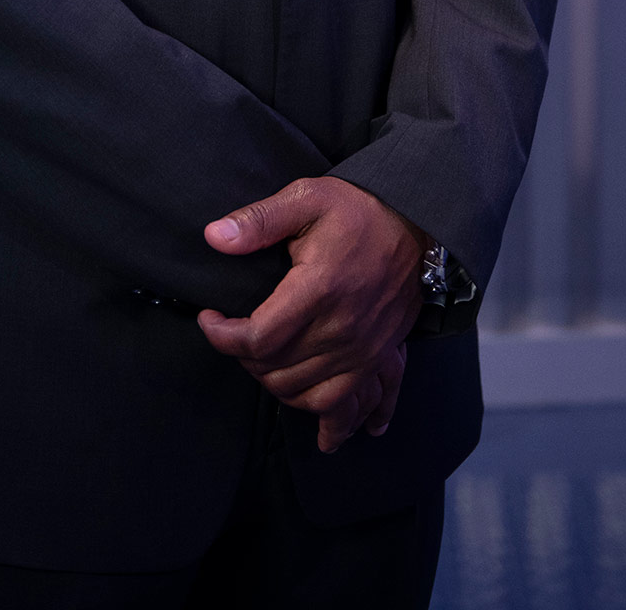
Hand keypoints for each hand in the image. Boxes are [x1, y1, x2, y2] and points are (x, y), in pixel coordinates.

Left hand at [198, 177, 426, 452]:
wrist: (416, 223)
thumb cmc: (357, 209)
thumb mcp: (306, 198)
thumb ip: (259, 220)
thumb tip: (213, 236)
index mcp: (319, 288)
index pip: (259, 337)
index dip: (223, 335)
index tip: (209, 318)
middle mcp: (341, 328)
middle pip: (276, 370)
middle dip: (244, 357)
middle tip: (234, 332)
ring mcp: (363, 349)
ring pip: (305, 393)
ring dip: (274, 384)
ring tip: (259, 361)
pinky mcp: (378, 357)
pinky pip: (347, 404)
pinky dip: (327, 419)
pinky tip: (316, 427)